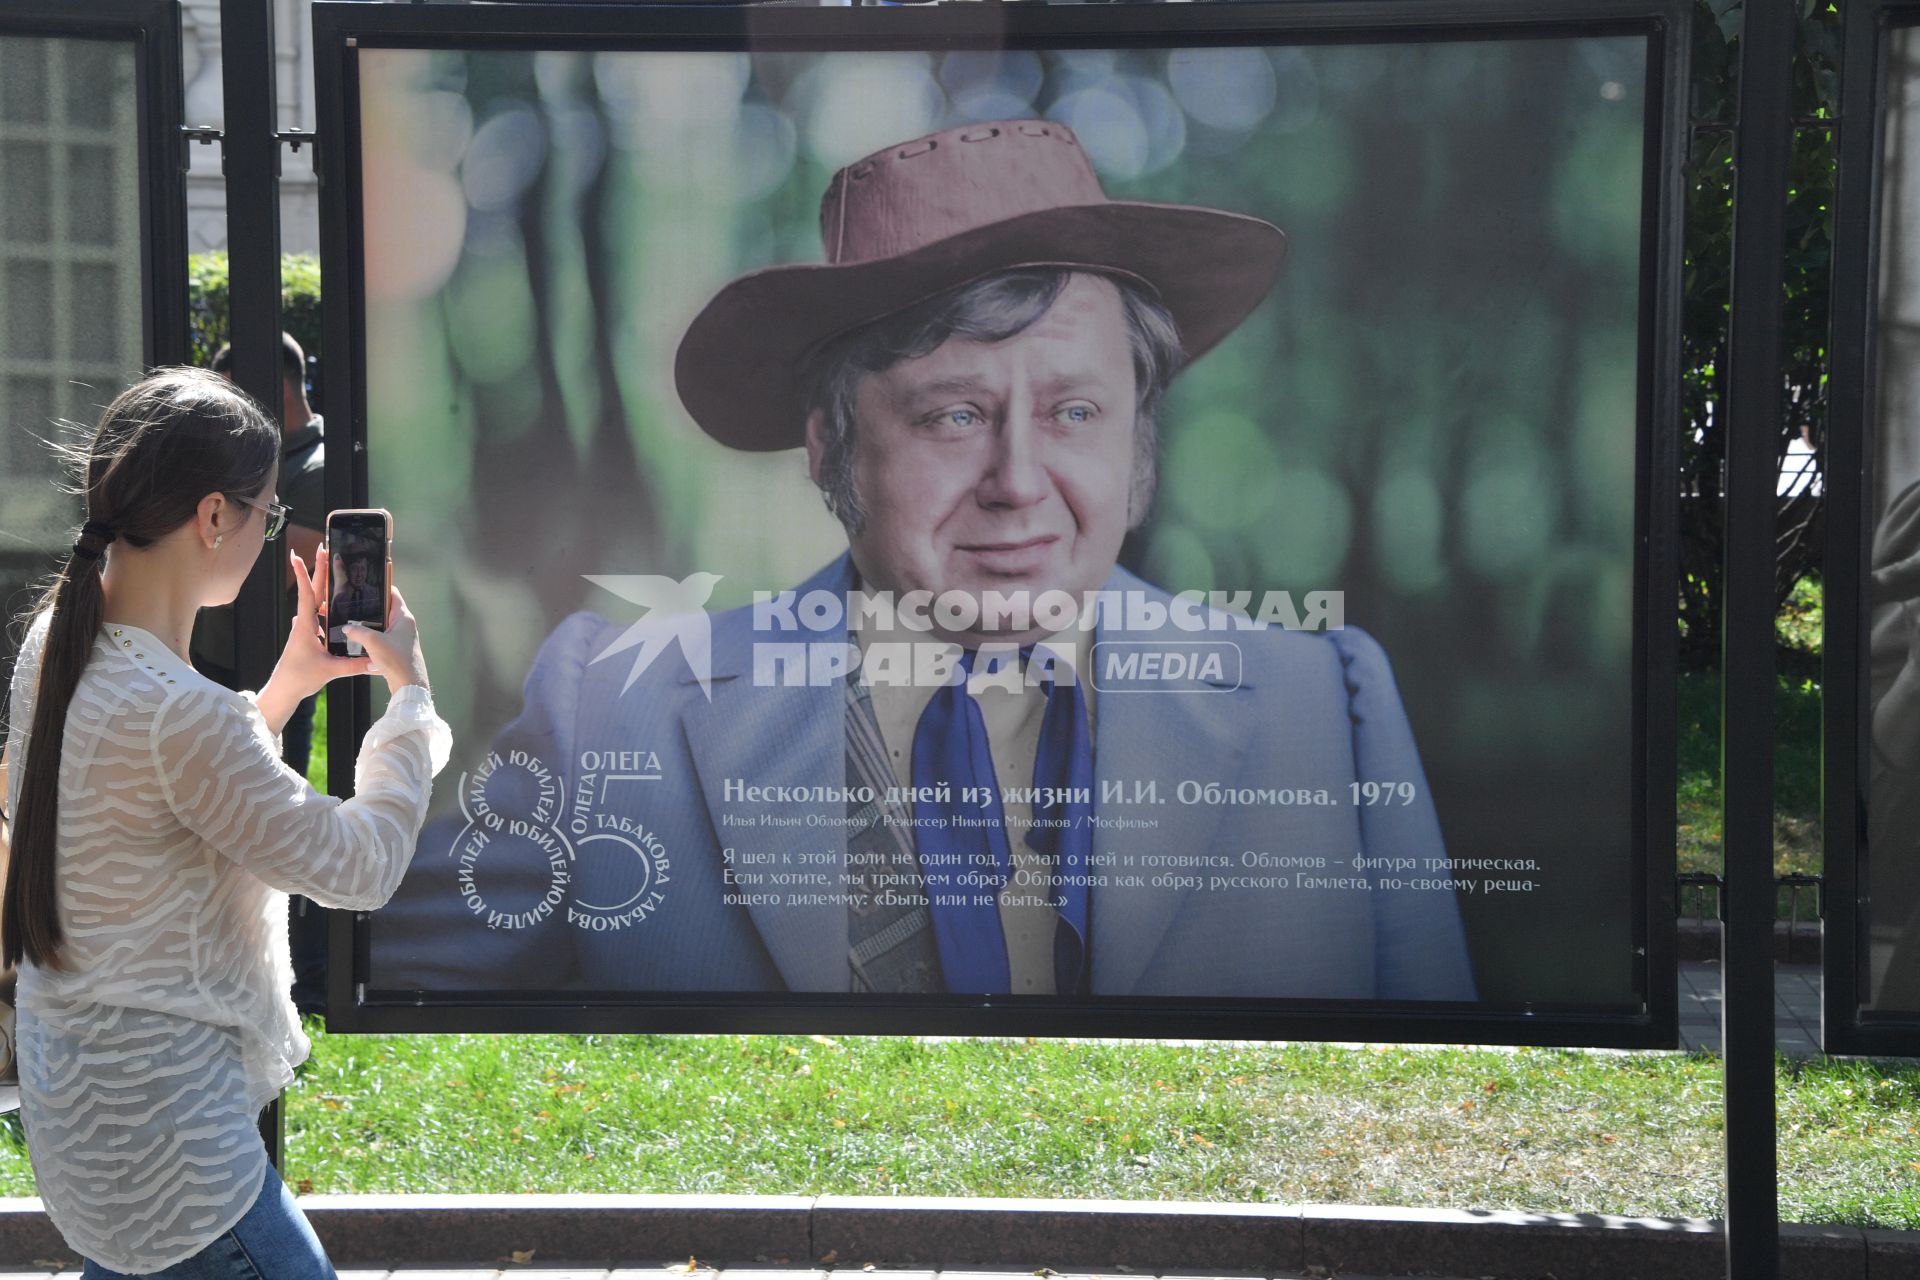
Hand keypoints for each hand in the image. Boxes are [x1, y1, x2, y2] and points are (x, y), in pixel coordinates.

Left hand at [256, 547, 372, 733]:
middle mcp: (304, 623)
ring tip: (334, 569)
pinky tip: (336, 605)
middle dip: (319, 569)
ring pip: (316, 602)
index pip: (307, 595)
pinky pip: (319, 616)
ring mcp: (305, 629)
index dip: (303, 574)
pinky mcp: (309, 636)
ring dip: (323, 585)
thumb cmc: (299, 678)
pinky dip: (326, 606)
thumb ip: (354, 665)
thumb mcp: (330, 671)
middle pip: (314, 591)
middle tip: (324, 549)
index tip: (297, 555)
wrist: (283, 690)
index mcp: (307, 626)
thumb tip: (377, 661)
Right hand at [348, 586, 430, 693]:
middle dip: (370, 608)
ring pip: (383, 625)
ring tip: (352, 622)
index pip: (393, 594)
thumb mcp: (373, 642)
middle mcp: (405, 625)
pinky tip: (359, 640)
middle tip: (353, 605)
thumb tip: (346, 627)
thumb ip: (358, 631)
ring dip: (369, 624)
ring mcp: (402, 638)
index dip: (380, 587)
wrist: (409, 685)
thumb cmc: (397, 662)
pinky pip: (382, 638)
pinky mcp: (397, 649)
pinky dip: (372, 638)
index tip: (366, 584)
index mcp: (403, 617)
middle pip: (386, 609)